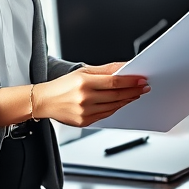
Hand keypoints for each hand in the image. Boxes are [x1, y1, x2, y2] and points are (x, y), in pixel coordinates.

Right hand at [35, 62, 149, 127]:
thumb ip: (105, 69)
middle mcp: (84, 98)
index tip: (142, 79)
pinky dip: (116, 108)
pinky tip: (122, 102)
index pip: (114, 82)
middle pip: (116, 95)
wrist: (44, 101)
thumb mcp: (82, 71)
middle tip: (144, 87)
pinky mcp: (84, 122)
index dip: (130, 81)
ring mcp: (85, 112)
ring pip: (113, 106)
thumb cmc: (63, 85)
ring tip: (136, 94)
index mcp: (84, 82)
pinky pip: (106, 115)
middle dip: (133, 91)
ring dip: (127, 100)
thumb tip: (124, 66)